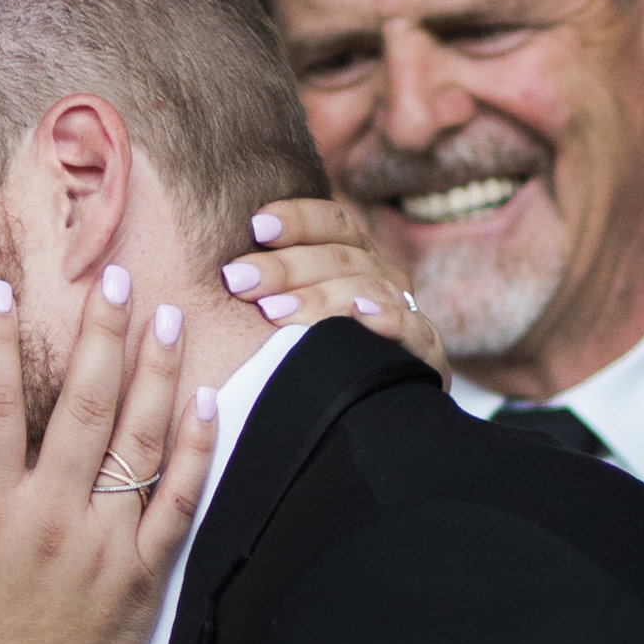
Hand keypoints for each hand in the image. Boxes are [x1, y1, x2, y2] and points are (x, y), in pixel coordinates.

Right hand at [0, 269, 218, 643]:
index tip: (0, 292)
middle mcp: (52, 517)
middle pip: (86, 404)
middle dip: (103, 333)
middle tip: (117, 280)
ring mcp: (105, 544)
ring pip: (140, 441)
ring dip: (158, 373)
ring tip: (170, 318)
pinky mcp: (143, 574)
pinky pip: (179, 499)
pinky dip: (196, 449)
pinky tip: (206, 404)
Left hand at [221, 198, 450, 382]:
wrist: (361, 425)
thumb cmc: (305, 366)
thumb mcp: (280, 321)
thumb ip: (262, 291)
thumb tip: (219, 269)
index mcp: (353, 259)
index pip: (333, 223)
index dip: (298, 219)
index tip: (256, 225)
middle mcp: (382, 278)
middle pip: (342, 256)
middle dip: (287, 267)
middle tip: (238, 281)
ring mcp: (404, 313)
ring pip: (369, 289)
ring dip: (321, 297)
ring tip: (273, 311)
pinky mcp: (425, 355)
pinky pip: (415, 330)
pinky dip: (389, 320)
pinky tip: (362, 317)